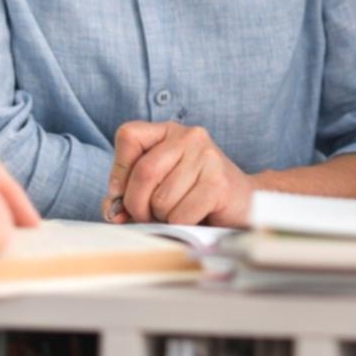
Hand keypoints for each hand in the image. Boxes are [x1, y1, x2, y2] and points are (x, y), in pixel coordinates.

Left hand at [103, 121, 253, 226]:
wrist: (242, 202)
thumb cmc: (192, 195)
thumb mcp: (156, 186)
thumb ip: (127, 195)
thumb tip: (113, 211)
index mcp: (169, 131)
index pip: (129, 135)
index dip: (118, 171)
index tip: (122, 193)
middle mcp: (189, 136)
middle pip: (144, 172)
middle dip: (137, 205)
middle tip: (147, 216)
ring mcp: (207, 157)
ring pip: (162, 199)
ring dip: (163, 217)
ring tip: (178, 212)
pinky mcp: (218, 182)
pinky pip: (181, 214)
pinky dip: (181, 224)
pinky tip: (196, 216)